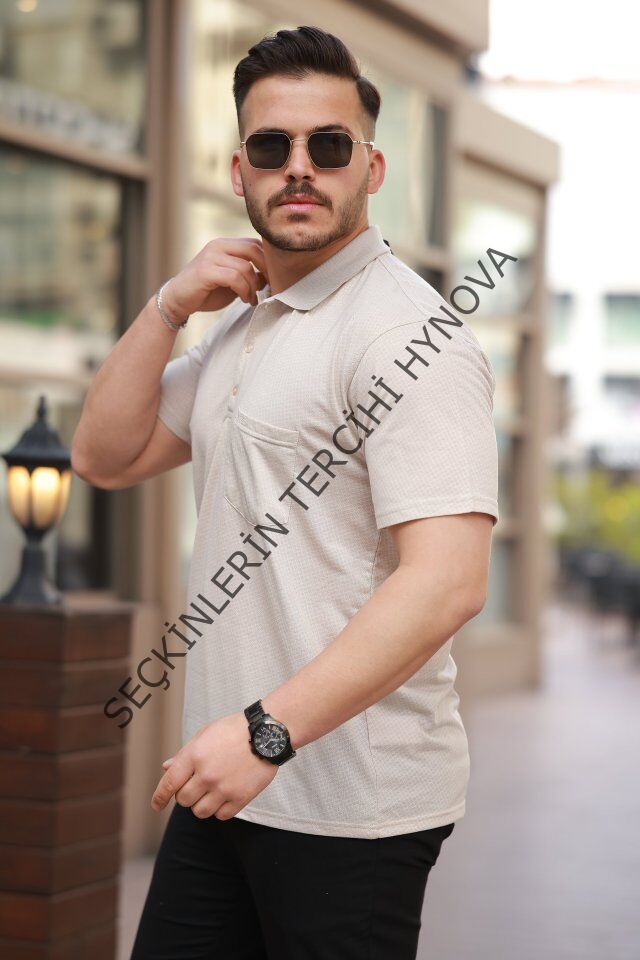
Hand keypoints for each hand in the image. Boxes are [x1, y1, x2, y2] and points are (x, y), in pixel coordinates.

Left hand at [151, 711, 277, 818]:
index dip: (159, 797)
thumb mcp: (205, 734)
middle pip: (183, 800)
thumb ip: (184, 754)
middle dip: (186, 795)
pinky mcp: (241, 798)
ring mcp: (224, 788)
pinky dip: (220, 809)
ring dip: (202, 805)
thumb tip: (166, 768)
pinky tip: (226, 795)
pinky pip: (221, 816)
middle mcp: (207, 774)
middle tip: (197, 785)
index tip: (156, 805)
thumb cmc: (234, 730)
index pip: (169, 783)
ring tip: (211, 792)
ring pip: (200, 812)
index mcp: (195, 755)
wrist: (267, 733)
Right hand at [162, 237, 268, 322]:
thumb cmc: (206, 292)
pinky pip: (234, 277)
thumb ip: (248, 275)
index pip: (254, 243)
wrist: (177, 300)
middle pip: (253, 249)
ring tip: (252, 299)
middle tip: (269, 287)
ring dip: (253, 287)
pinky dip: (244, 290)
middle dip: (266, 270)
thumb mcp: (232, 282)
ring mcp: (211, 256)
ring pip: (245, 267)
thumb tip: (269, 276)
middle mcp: (218, 246)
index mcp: (225, 245)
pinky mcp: (205, 270)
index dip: (268, 260)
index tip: (273, 279)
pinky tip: (244, 299)